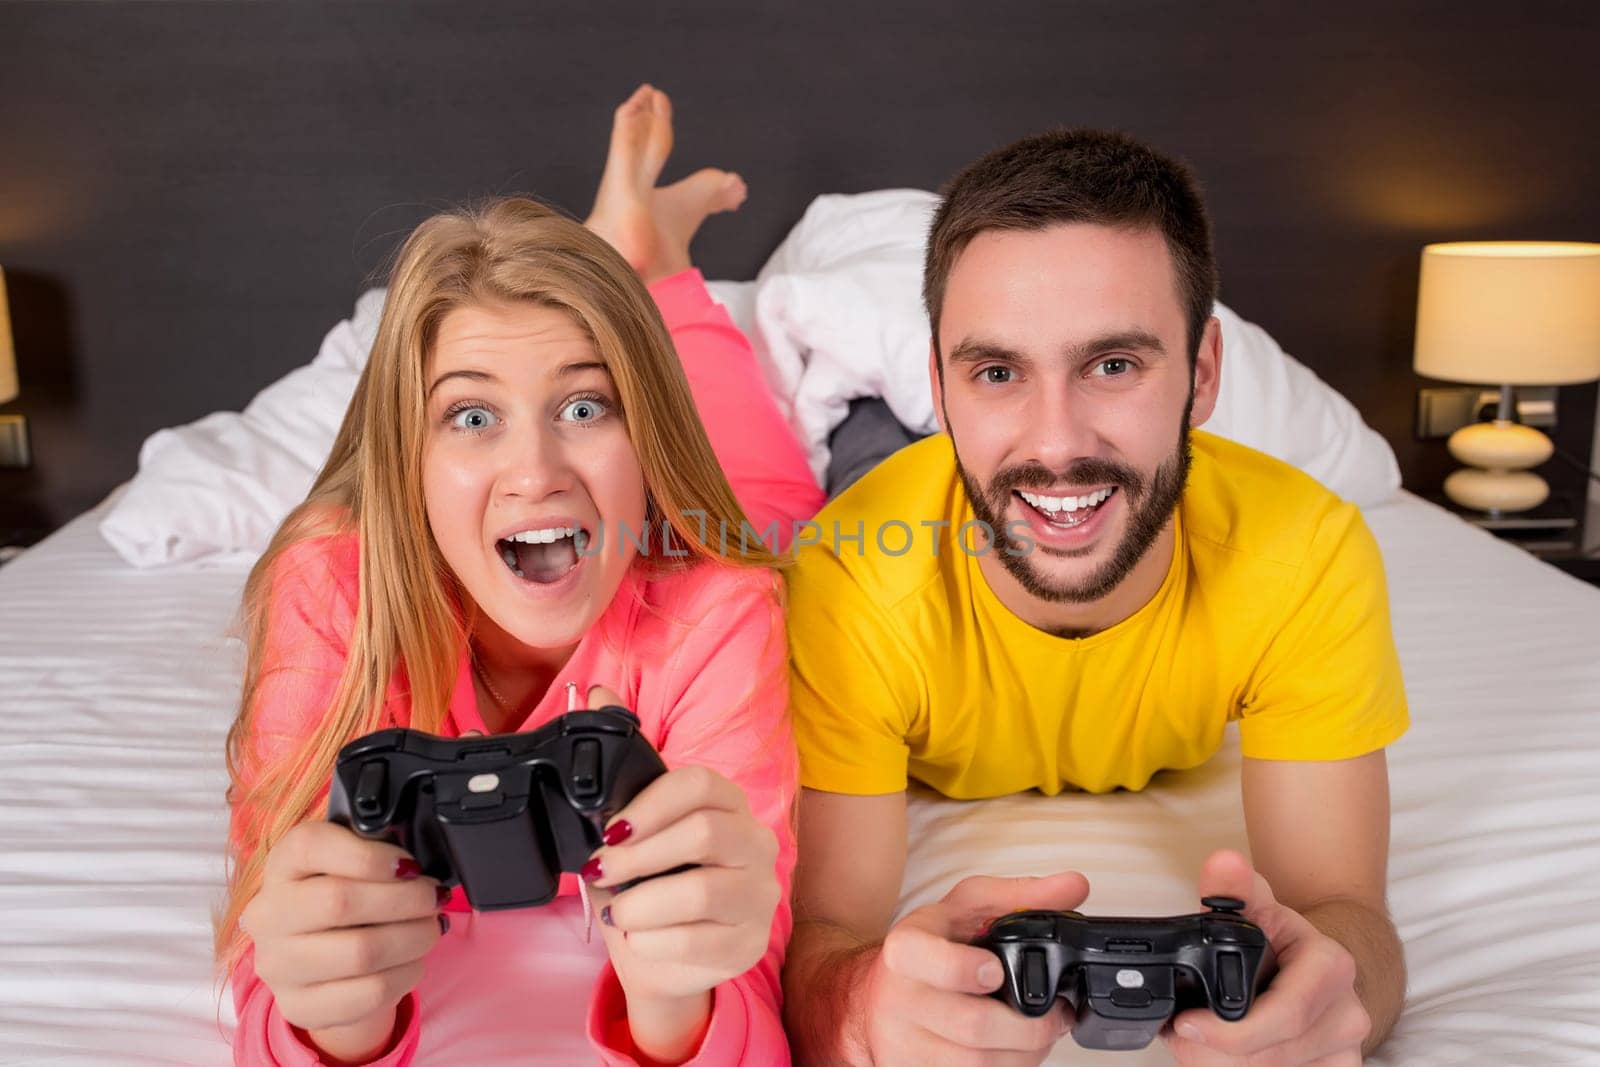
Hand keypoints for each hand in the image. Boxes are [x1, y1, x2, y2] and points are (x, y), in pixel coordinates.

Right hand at [241, 821, 444, 1060]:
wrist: (320, 959)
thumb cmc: (346, 895)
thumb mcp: (352, 862)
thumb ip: (376, 851)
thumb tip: (415, 868)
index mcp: (282, 864)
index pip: (310, 846)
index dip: (369, 855)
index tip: (409, 866)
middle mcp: (268, 914)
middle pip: (340, 902)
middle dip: (406, 899)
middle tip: (434, 898)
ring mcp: (278, 965)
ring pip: (361, 952)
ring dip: (414, 938)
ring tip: (432, 927)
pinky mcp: (299, 1005)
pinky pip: (369, 992)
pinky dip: (407, 973)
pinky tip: (414, 960)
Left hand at [579, 685, 779, 1057]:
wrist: (663, 962)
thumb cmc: (648, 885)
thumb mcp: (629, 827)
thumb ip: (619, 764)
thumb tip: (597, 693)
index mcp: (728, 805)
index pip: (702, 785)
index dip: (651, 805)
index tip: (610, 830)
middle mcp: (754, 844)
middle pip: (704, 833)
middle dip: (640, 855)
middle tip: (601, 871)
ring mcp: (759, 896)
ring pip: (701, 893)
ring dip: (643, 904)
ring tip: (619, 912)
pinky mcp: (750, 944)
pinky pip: (700, 942)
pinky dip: (655, 941)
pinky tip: (639, 938)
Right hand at [858, 872, 1088, 1066]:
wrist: (884, 993)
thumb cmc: (933, 944)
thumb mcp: (969, 908)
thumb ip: (1022, 895)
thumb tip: (1074, 886)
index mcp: (907, 948)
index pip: (924, 960)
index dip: (963, 968)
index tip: (995, 971)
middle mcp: (899, 997)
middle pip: (971, 1024)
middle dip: (1029, 1026)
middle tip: (1055, 1015)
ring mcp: (904, 1042)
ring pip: (975, 1064)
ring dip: (1024, 1054)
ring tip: (1041, 1034)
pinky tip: (1015, 1051)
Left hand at [1163, 849, 1370, 1065]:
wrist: (1317, 967)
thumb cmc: (1278, 940)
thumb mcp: (1254, 909)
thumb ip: (1231, 890)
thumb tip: (1223, 863)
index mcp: (1331, 968)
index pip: (1284, 1015)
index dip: (1229, 1031)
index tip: (1185, 1024)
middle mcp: (1349, 1014)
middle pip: (1271, 1056)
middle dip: (1214, 1053)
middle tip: (1180, 1037)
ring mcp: (1347, 1051)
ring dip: (1222, 1066)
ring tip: (1199, 1043)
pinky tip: (1228, 1058)